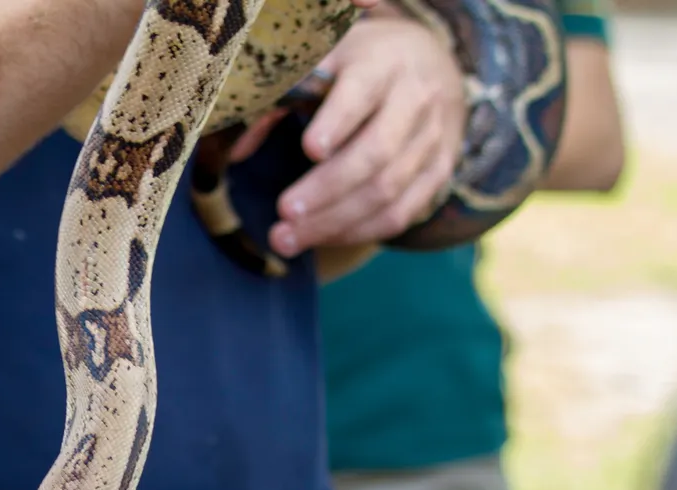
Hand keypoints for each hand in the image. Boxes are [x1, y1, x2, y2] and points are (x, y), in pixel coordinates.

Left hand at [232, 4, 464, 257]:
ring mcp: (433, 140)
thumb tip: (237, 152)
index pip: (363, 92)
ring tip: (287, 239)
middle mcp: (416, 100)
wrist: (429, 65)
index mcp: (382, 63)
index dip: (338, 122)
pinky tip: (322, 238)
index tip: (309, 150)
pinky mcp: (439, 174)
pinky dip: (358, 232)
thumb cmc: (358, 66)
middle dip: (327, 190)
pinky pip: (401, 214)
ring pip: (388, 192)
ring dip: (334, 223)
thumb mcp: (323, 62)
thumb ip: (279, 100)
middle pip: (376, 154)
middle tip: (284, 214)